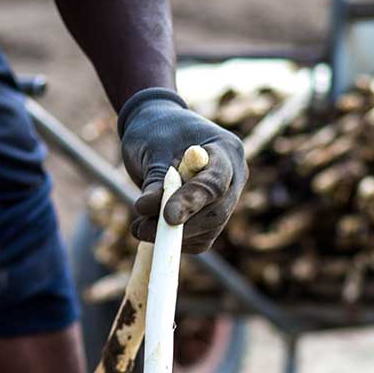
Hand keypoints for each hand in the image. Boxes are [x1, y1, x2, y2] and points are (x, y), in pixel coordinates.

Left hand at [118, 89, 247, 253]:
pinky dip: (175, 241)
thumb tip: (147, 210)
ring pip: (207, 231)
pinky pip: (199, 239)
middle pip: (216, 213)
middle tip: (141, 229)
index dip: (192, 202)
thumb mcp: (150, 151)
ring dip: (173, 237)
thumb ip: (154, 181)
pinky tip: (151, 230)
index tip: (167, 216)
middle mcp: (234, 176)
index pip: (215, 183)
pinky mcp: (213, 218)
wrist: (157, 131)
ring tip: (138, 227)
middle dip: (180, 227)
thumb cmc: (155, 132)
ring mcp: (227, 200)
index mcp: (225, 149)